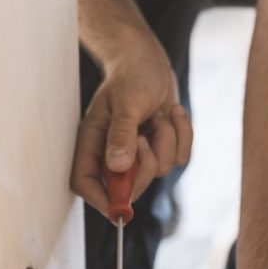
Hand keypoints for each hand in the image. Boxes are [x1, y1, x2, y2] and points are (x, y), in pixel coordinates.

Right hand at [70, 42, 192, 218]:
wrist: (150, 59)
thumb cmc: (131, 75)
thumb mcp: (126, 102)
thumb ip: (121, 134)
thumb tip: (118, 167)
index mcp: (92, 143)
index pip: (85, 182)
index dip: (100, 199)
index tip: (120, 209)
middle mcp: (112, 153)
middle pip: (127, 187)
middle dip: (145, 166)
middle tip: (145, 138)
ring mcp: (138, 153)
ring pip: (159, 170)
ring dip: (166, 140)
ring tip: (158, 115)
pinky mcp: (160, 147)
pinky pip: (179, 158)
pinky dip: (182, 134)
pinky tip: (171, 113)